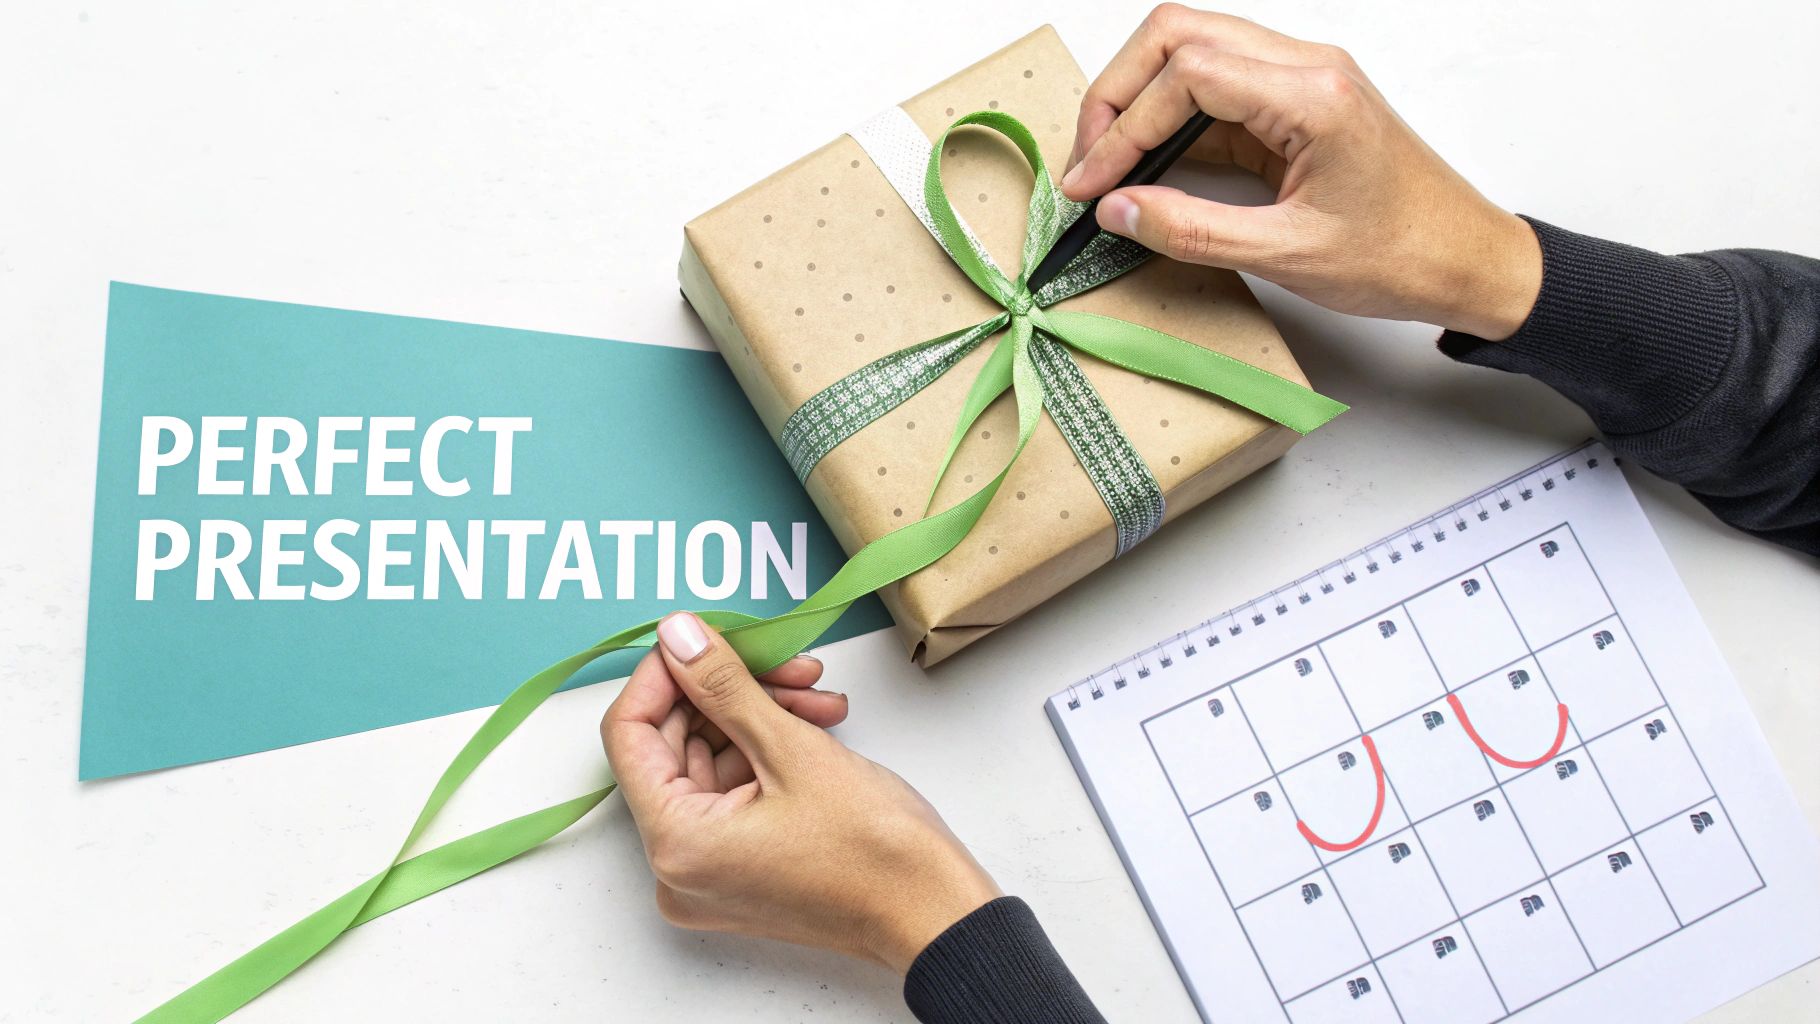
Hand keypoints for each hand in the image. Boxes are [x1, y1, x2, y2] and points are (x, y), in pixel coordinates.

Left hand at [601, 612, 1000, 972]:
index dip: (662, 675)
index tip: (701, 638)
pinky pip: (733, 792)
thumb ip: (722, 686)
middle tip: (782, 662)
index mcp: (676, 843)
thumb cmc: (875, 851)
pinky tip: (815, 722)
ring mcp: (709, 873)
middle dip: (727, 692)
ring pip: (710, 762)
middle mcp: (677, 867)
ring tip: (816, 695)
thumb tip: (676, 636)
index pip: (629, 734)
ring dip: (759, 716)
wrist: (934, 913)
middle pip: (673, 746)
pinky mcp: (739, 870)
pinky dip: (768, 752)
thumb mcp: (792, 749)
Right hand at [1061, 4, 1541, 339]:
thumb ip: (1192, 229)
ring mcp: (1302, 77)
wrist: (1466, 259)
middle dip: (1118, 92)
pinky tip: (1150, 164)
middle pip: (1179, 34)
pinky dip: (1170, 115)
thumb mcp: (1287, 255)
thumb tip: (1118, 208)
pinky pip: (1215, 84)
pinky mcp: (1294, 101)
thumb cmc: (1402, 254)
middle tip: (1089, 160)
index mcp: (1313, 94)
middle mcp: (1307, 66)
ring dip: (1139, 97)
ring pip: (1192, 47)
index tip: (1091, 182)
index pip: (1188, 74)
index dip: (1124, 126)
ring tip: (1108, 161)